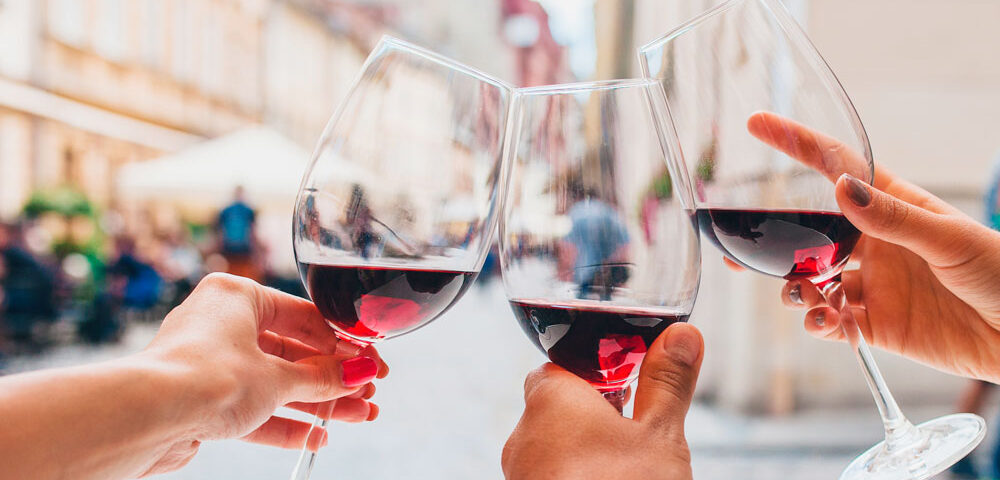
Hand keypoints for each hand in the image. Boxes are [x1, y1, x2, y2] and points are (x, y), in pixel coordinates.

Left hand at [137, 273, 387, 475]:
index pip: (303, 316)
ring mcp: (211, 364)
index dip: (342, 342)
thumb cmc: (207, 378)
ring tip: (356, 417)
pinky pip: (253, 409)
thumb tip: (359, 374)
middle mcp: (221, 325)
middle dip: (332, 378)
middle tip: (366, 393)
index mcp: (237, 297)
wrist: (148, 418)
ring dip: (316, 403)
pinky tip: (316, 438)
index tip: (369, 361)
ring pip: (276, 383)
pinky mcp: (203, 401)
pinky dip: (284, 423)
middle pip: (292, 352)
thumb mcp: (278, 378)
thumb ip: (323, 378)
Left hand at [502, 323, 702, 479]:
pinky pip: (553, 478)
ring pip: (555, 448)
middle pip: (559, 407)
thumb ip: (669, 382)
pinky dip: (579, 478)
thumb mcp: (660, 435)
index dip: (600, 370)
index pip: (563, 364)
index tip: (631, 384)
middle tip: (638, 432)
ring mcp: (520, 476)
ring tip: (629, 470)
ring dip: (588, 452)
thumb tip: (682, 336)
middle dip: (597, 416)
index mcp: (549, 399)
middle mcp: (524, 435)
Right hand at [748, 112, 999, 381]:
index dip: (796, 143)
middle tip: (737, 253)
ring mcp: (872, 284)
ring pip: (811, 280)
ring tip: (799, 296)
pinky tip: (823, 322)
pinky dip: (817, 322)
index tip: (758, 124)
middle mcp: (874, 242)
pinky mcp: (875, 324)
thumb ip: (894, 218)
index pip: (836, 166)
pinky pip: (832, 322)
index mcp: (893, 206)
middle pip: (808, 232)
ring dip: (793, 288)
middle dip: (772, 241)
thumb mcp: (951, 239)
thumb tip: (841, 189)